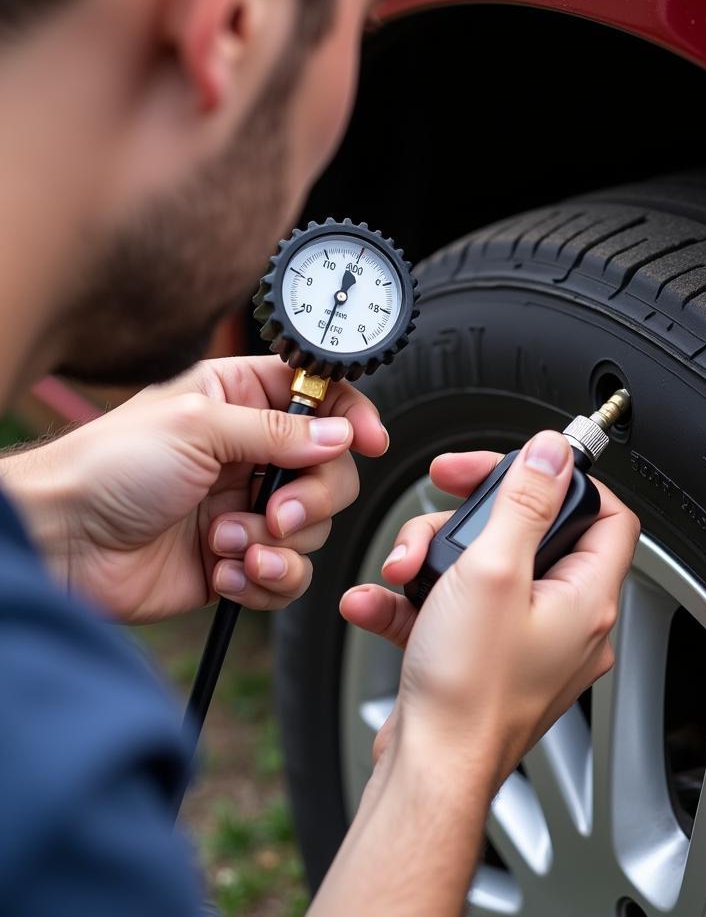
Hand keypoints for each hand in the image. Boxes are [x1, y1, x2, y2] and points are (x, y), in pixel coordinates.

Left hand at [2, 356, 387, 622]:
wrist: (61, 543)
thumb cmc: (106, 468)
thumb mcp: (197, 426)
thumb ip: (277, 431)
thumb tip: (339, 435)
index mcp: (241, 403)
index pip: (320, 399)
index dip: (352, 417)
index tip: (370, 440)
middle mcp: (251, 456)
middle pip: (331, 472)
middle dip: (311, 498)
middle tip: (276, 510)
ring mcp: (247, 510)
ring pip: (313, 530)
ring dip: (275, 543)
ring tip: (226, 541)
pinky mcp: (238, 560)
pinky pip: (286, 575)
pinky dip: (263, 579)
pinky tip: (224, 570)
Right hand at [340, 432, 639, 788]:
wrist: (428, 774)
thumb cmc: (467, 692)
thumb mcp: (494, 570)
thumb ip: (525, 502)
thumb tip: (553, 453)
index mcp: (586, 597)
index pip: (608, 516)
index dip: (568, 481)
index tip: (525, 467)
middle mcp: (565, 622)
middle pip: (531, 536)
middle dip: (473, 519)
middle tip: (443, 504)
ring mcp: (523, 644)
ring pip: (484, 571)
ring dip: (434, 559)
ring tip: (402, 569)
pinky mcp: (484, 662)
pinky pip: (452, 612)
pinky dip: (415, 601)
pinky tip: (377, 602)